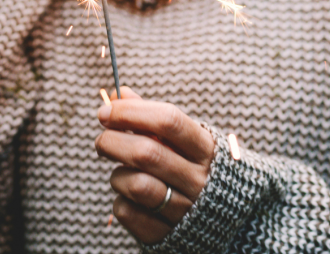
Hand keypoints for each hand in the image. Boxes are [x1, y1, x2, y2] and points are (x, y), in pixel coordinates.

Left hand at [95, 87, 215, 244]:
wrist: (227, 220)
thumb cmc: (193, 167)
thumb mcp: (184, 140)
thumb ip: (151, 116)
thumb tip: (118, 94)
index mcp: (206, 149)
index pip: (168, 120)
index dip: (131, 112)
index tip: (105, 112)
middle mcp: (200, 180)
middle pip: (146, 153)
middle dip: (112, 141)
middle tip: (102, 139)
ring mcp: (185, 210)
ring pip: (136, 184)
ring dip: (117, 174)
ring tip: (121, 170)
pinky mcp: (167, 235)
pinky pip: (128, 213)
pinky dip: (120, 201)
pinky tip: (129, 196)